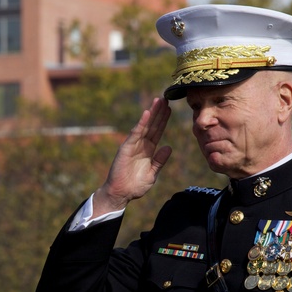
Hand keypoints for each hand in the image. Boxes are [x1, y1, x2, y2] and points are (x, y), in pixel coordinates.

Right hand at [92, 97, 172, 215]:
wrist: (121, 194)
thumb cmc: (135, 186)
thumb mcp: (152, 174)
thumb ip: (160, 161)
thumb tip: (169, 147)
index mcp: (148, 151)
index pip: (157, 132)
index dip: (163, 120)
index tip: (169, 109)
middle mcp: (141, 145)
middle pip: (152, 125)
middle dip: (159, 112)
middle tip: (166, 98)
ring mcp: (133, 145)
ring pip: (145, 126)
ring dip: (152, 113)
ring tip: (159, 100)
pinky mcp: (126, 148)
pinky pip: (135, 134)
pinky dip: (141, 123)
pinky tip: (147, 113)